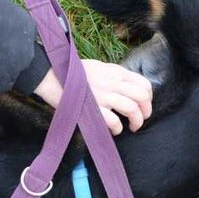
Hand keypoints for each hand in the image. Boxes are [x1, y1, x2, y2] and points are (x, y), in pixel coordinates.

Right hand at [33, 60, 152, 135]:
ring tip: (132, 127)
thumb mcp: (97, 67)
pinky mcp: (93, 109)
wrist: (50, 76)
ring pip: (132, 109)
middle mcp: (112, 82)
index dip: (148, 98)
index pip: (143, 83)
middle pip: (142, 96)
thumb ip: (113, 75)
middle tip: (141, 119)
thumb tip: (125, 87)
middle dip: (146, 111)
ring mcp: (103, 96)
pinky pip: (114, 121)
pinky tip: (113, 130)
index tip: (144, 106)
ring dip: (136, 122)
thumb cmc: (71, 72)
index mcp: (114, 72)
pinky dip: (117, 129)